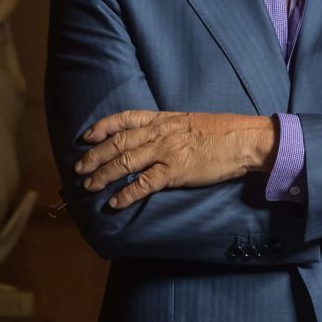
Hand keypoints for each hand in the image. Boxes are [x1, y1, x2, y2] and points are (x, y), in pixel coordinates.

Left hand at [76, 108, 276, 206]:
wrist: (243, 140)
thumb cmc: (221, 132)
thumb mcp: (189, 122)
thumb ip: (169, 129)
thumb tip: (154, 140)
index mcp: (162, 119)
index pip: (124, 118)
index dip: (102, 127)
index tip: (86, 136)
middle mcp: (159, 133)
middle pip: (118, 142)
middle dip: (95, 156)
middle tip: (79, 169)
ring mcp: (166, 151)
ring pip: (125, 162)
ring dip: (103, 175)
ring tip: (89, 186)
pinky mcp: (175, 171)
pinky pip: (144, 183)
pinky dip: (126, 193)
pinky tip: (114, 202)